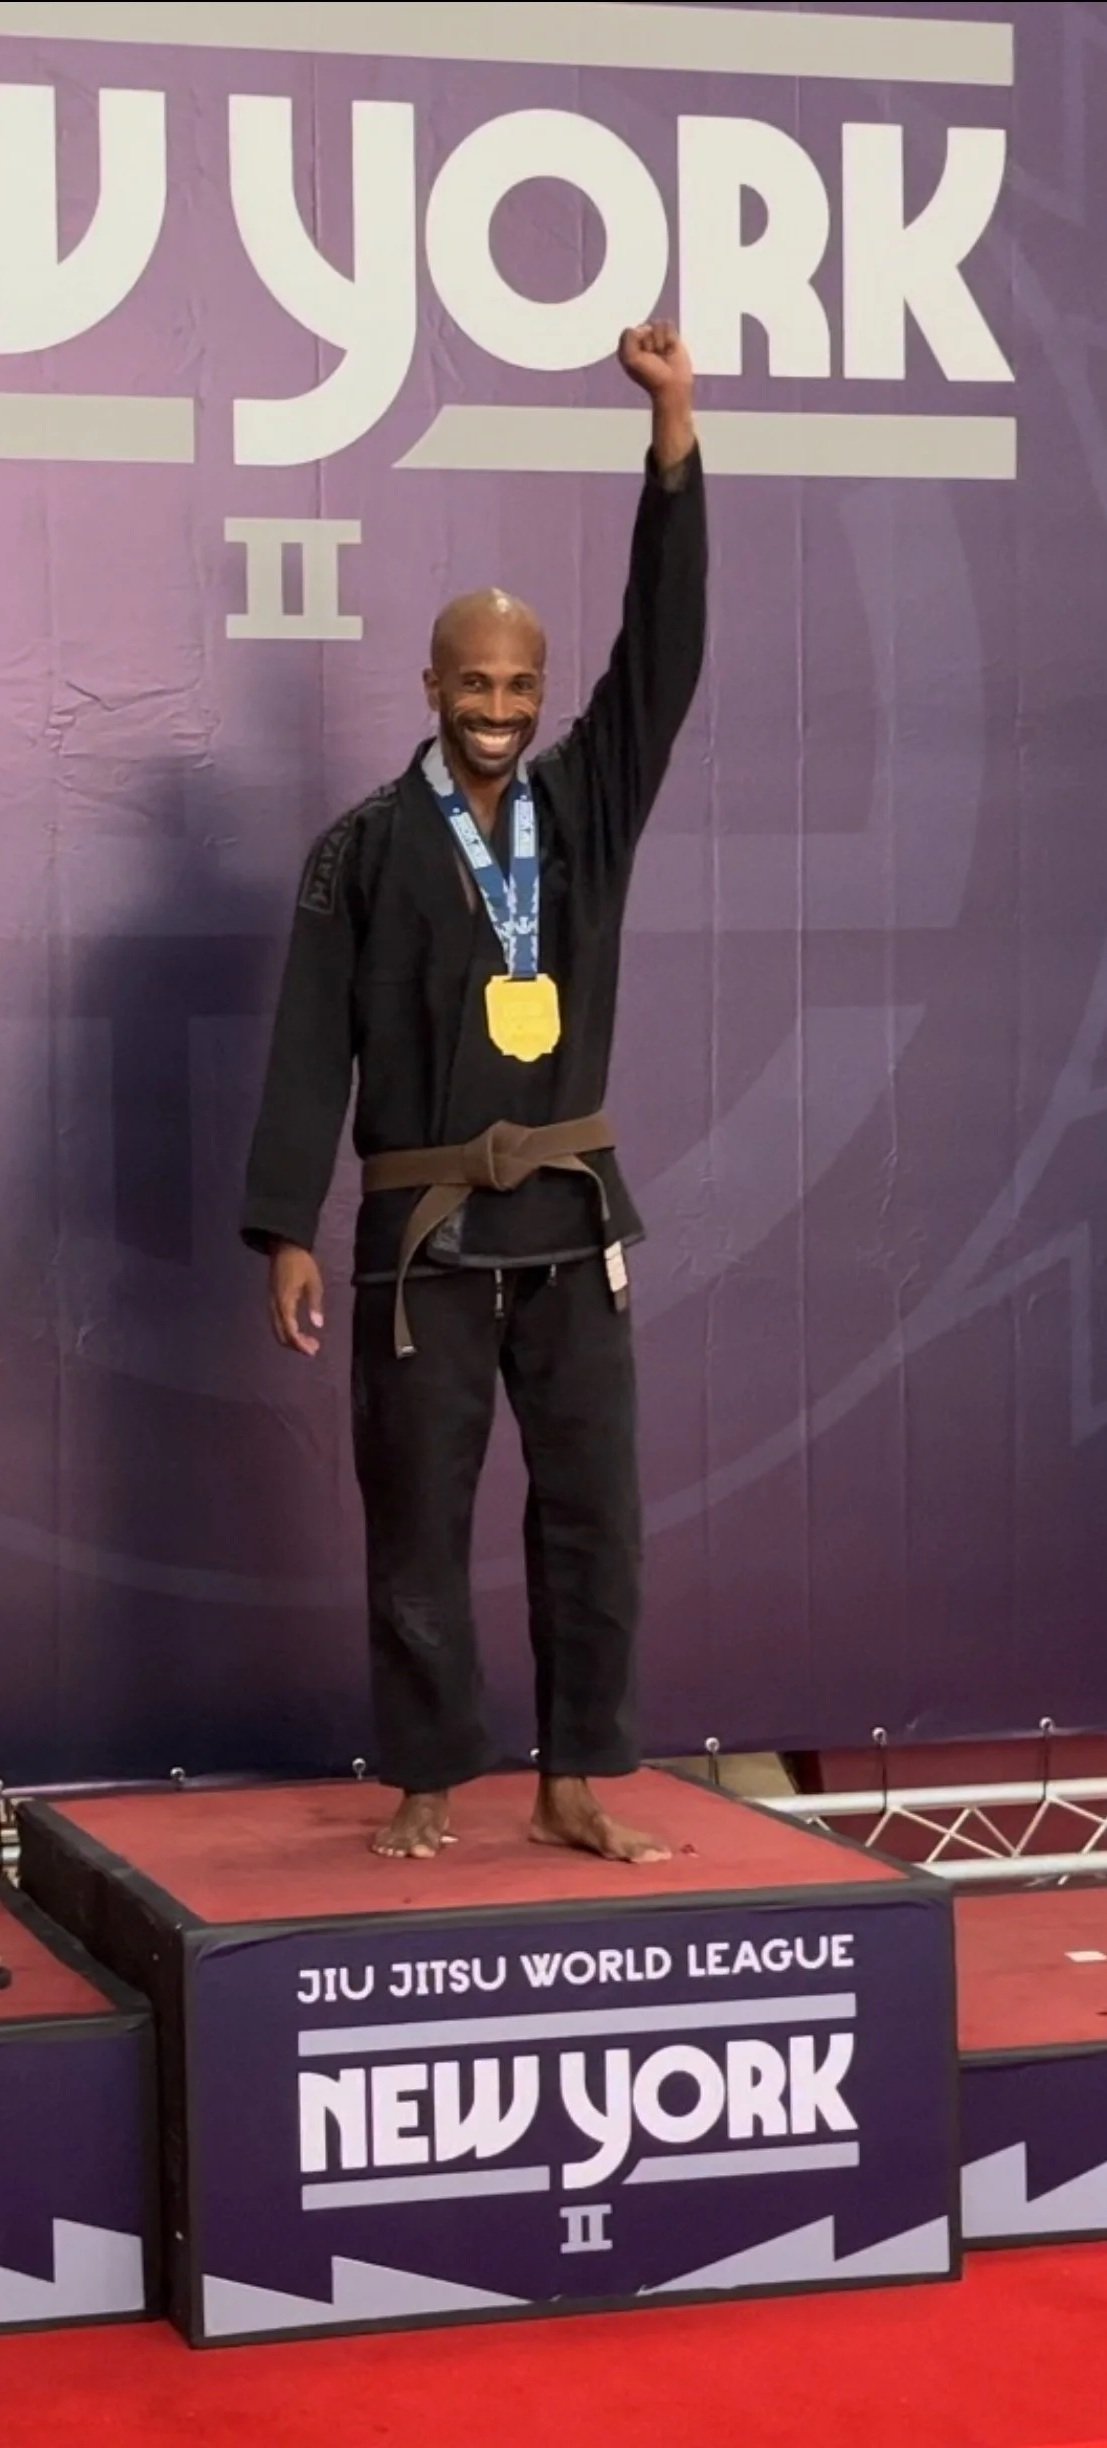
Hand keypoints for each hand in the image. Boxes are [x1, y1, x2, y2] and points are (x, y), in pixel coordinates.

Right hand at [269, 1243, 324, 1357]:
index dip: (301, 1344)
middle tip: (314, 1348)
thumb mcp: (313, 1282)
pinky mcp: (273, 1301)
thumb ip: (315, 1304)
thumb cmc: (301, 1263)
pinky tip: (300, 1331)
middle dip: (297, 1345)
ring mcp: (272, 1304)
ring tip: (310, 1342)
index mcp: (284, 1303)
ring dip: (292, 1339)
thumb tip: (318, 1325)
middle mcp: (275, 1306)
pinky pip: (277, 1323)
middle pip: (282, 1335)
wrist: (284, 1247)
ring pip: (278, 1331)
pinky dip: (288, 1331)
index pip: (290, 1331)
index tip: (313, 1350)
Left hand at [618, 321, 693, 400]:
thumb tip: (646, 327)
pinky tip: (670, 350)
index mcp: (628, 347)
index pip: (630, 331)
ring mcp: (656, 338)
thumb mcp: (630, 359)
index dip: (636, 343)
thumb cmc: (650, 376)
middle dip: (650, 343)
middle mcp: (641, 340)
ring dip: (660, 341)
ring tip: (662, 354)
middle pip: (643, 327)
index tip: (641, 359)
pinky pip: (668, 325)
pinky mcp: (670, 337)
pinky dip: (670, 338)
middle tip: (654, 359)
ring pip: (657, 324)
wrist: (672, 386)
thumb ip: (628, 337)